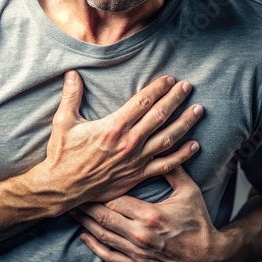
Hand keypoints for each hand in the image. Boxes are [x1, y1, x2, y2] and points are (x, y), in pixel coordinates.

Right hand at [30, 70, 203, 208]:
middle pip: (159, 116)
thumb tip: (72, 73)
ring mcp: (135, 160)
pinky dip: (182, 156)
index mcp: (113, 127)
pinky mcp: (137, 175)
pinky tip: (194, 146)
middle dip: (175, 99)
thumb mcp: (63, 122)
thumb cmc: (62, 155)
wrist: (63, 187)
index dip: (158, 88)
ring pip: (167, 138)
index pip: (142, 102)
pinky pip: (165, 165)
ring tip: (198, 110)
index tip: (170, 79)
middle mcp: (128, 142)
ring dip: (184, 123)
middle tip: (188, 87)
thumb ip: (70, 96)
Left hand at [71, 166, 229, 261]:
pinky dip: (95, 247)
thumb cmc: (198, 221)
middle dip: (85, 205)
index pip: (115, 200)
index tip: (86, 182)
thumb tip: (162, 146)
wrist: (207, 257)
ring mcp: (137, 252)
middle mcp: (139, 235)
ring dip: (84, 223)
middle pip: (103, 217)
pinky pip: (110, 256)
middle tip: (71, 193)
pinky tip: (84, 236)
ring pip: (102, 236)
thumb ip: (172, 170)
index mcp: (150, 215)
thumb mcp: (189, 192)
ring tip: (71, 210)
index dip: (99, 191)